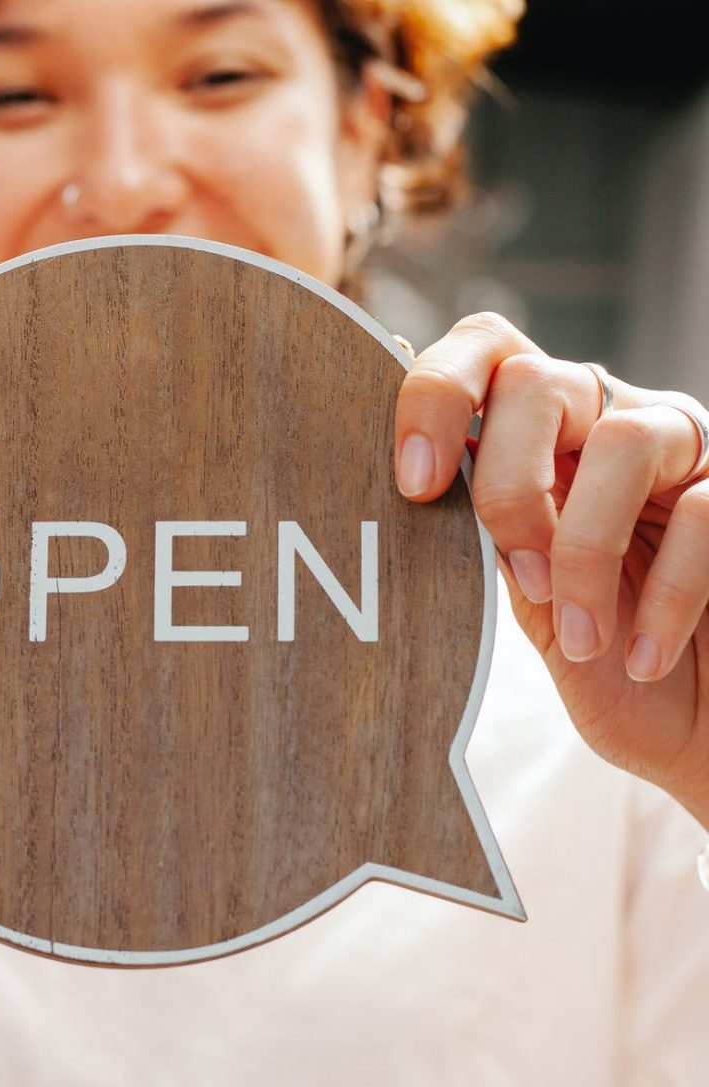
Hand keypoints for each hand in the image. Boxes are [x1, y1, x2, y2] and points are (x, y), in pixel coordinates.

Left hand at [395, 312, 708, 826]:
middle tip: (521, 574)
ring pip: (626, 438)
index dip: (436, 395)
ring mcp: (686, 451)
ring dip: (587, 551)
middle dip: (509, 483)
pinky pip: (704, 512)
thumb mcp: (526, 596)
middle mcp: (611, 421)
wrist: (693, 725)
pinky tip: (644, 658)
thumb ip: (484, 536)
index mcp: (541, 440)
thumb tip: (415, 485)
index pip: (485, 353)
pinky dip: (665, 598)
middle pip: (538, 380)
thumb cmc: (602, 659)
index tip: (415, 486)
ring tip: (584, 636)